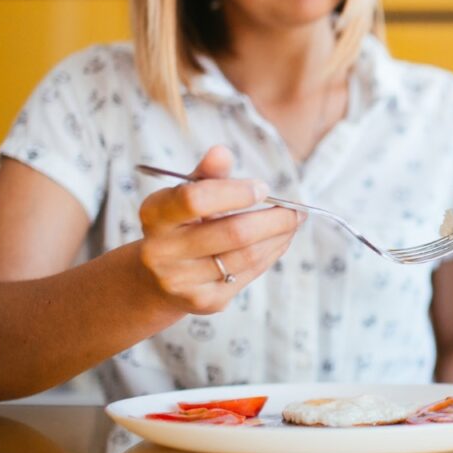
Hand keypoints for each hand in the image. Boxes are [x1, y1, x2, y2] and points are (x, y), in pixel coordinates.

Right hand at [137, 145, 299, 313]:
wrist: (157, 278)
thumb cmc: (181, 223)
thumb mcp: (186, 194)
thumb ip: (206, 174)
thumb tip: (221, 151)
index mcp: (155, 214)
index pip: (196, 199)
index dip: (235, 192)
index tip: (263, 188)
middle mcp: (161, 251)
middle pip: (233, 233)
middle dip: (274, 219)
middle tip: (296, 209)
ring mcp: (182, 280)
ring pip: (247, 256)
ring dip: (279, 237)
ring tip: (293, 222)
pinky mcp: (204, 301)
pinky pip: (249, 273)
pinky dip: (272, 254)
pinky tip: (280, 241)